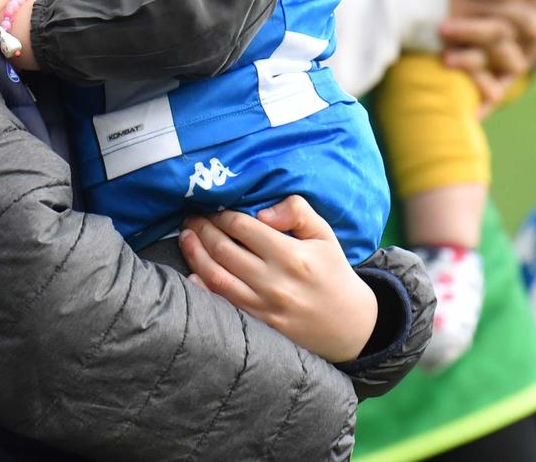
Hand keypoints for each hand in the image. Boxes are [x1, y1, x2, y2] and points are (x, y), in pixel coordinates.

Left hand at [179, 195, 377, 363]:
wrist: (349, 326)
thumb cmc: (333, 273)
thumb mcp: (324, 235)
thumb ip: (297, 212)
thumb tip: (262, 212)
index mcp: (292, 256)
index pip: (243, 228)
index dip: (222, 215)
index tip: (212, 208)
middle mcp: (274, 282)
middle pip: (224, 249)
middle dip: (203, 229)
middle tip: (192, 218)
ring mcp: (263, 308)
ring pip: (217, 276)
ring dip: (195, 253)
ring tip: (186, 237)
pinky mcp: (258, 327)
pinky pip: (222, 305)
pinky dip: (202, 288)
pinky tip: (192, 272)